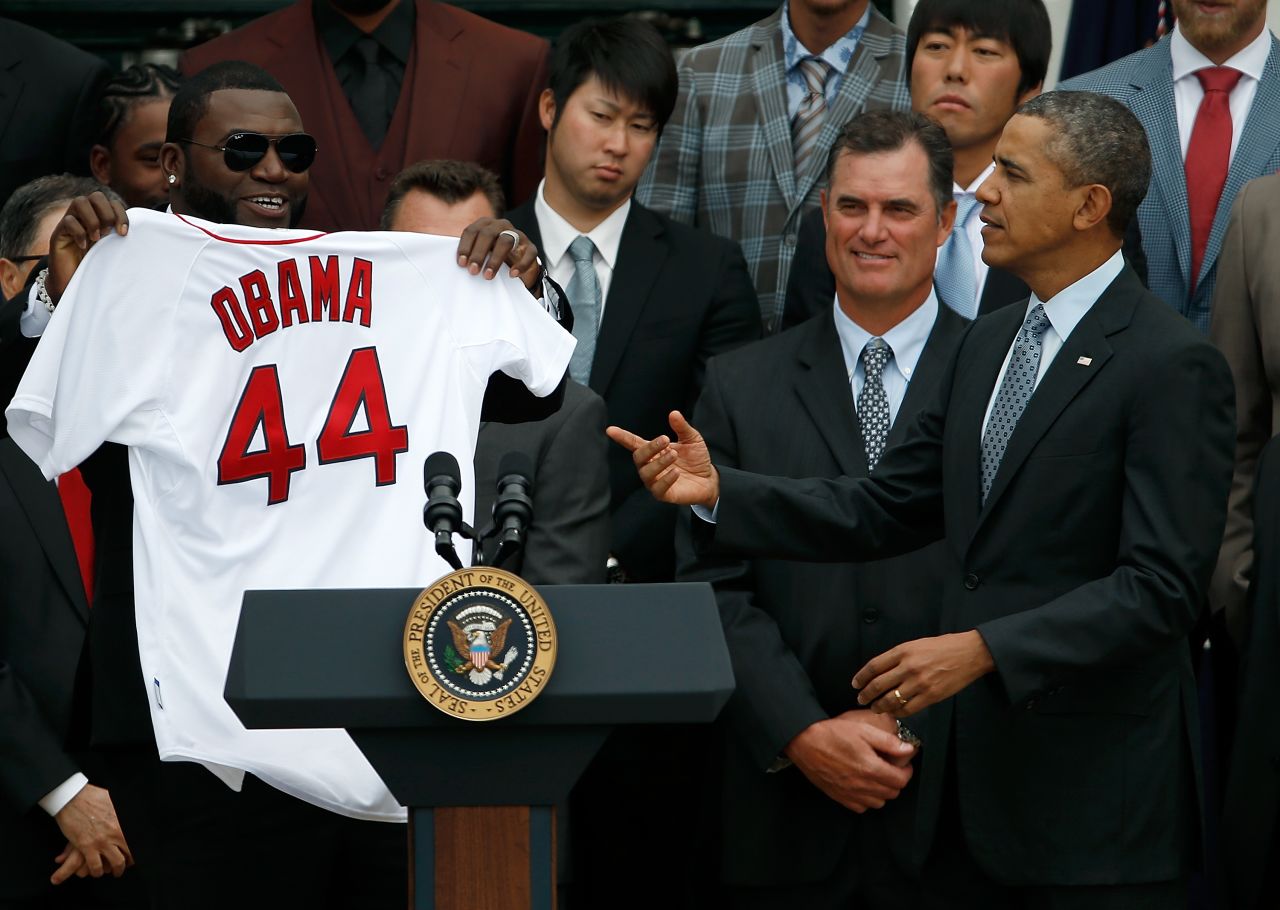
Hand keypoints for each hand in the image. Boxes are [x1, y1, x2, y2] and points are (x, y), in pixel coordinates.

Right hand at [48, 193, 128, 302]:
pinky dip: (79, 232)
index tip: (124, 233)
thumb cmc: (97, 266)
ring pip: (80, 202)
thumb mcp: (113, 250)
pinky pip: (68, 221)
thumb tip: (143, 234)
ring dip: (92, 220)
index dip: (120, 214)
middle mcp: (85, 216)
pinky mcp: (58, 233)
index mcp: (100, 218)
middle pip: (96, 196)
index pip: (112, 202)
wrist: (73, 282)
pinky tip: (83, 246)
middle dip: (106, 213)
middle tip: (109, 233)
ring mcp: (70, 222)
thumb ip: (122, 238)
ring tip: (97, 239)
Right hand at [50, 784, 132, 882]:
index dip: (137, 851)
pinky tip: (97, 871)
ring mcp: (102, 840)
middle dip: (129, 862)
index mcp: (124, 822)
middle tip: (126, 865)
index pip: (136, 841)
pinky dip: (98, 871)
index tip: (135, 854)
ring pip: (116, 863)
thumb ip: (123, 810)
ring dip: (116, 870)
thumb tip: (136, 809)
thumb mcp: (115, 801)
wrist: (72, 798)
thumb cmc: (93, 797)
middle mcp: (116, 832)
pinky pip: (96, 866)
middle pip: (130, 854)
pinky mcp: (86, 846)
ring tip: (114, 871)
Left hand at [456, 218, 540, 291]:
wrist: (517, 265)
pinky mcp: (531, 247)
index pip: (472, 231)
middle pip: (488, 234)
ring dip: (495, 259)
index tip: (461, 263)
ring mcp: (518, 235)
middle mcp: (501, 225)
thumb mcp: (480, 253)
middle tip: (473, 271)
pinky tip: (512, 274)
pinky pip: (528, 253)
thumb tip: (459, 264)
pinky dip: (520, 264)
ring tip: (488, 275)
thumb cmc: (493, 257)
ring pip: (506, 241)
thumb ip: (469, 254)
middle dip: (478, 253)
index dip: (465, 247)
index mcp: (485, 225)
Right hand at [605, 411, 718, 507]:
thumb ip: (682, 427)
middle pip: (638, 457)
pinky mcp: (663, 494)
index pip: (634, 443)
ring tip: (675, 454)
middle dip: (650, 447)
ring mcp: (655, 481)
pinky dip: (666, 479)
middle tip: (666, 439)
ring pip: (646, 472)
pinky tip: (675, 472)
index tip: (610, 430)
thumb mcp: (692, 439)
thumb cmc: (696, 458)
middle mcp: (650, 466)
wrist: (709, 479)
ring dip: (659, 462)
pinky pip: (657, 488)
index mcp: (654, 451)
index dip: (622, 437)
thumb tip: (674, 413)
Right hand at [783, 710, 915, 812]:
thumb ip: (888, 742)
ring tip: (877, 776)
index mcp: (871, 768)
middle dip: (896, 780)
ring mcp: (850, 794)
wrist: (804, 742)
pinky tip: (862, 785)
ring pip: (879, 802)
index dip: (907, 771)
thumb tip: (908, 749)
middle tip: (891, 767)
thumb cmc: (833, 733)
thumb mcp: (863, 730)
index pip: (901, 780)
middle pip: (892, 793)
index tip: (903, 764)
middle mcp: (862, 785)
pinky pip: (861, 807)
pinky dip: (867, 799)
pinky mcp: (839, 797)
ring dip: (883, 791)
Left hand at [852, 631, 995, 717]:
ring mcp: (919, 683)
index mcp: (903, 651)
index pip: (874, 666)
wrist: (969, 653)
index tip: (855, 684)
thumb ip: (898, 657)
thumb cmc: (943, 647)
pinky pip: (908, 709)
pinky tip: (893, 712)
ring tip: (875, 708)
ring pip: (891, 700)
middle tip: (861, 699)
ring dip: (879, 706)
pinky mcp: (931, 696)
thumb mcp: (916, 644)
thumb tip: (880, 671)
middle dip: (866, 695)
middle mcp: (908, 667)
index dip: (861, 677)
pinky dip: (897, 712)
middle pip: (878, 685)